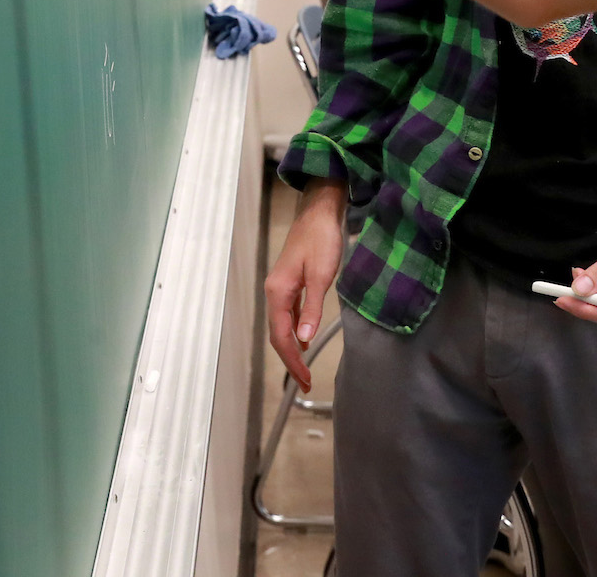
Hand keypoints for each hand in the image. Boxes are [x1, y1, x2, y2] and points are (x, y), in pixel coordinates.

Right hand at [263, 181, 345, 392]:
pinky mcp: (289, 282)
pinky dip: (294, 331)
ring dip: (292, 348)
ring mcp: (280, 287)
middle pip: (277, 334)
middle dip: (290, 360)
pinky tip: (304, 338)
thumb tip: (304, 340)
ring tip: (304, 369)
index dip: (292, 361)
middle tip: (305, 383)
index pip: (281, 336)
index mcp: (278, 292)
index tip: (305, 381)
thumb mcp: (322, 275)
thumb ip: (312, 308)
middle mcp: (274, 291)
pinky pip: (287, 314)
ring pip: (281, 325)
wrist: (319, 212)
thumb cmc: (321, 240)